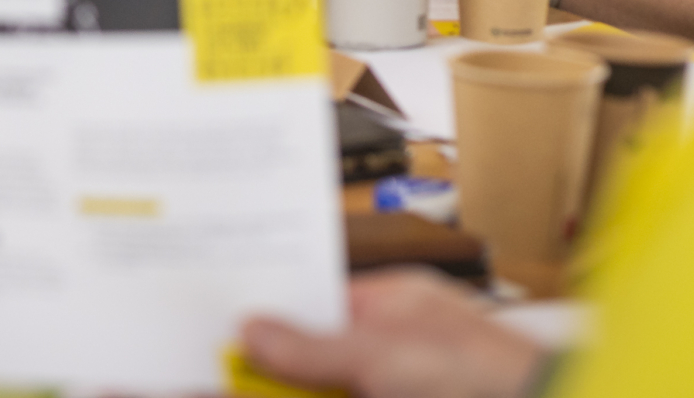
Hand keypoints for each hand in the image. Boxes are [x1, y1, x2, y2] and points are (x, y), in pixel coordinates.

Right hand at [241, 269, 544, 397]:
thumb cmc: (485, 376)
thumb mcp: (388, 353)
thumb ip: (316, 346)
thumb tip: (253, 330)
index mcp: (394, 308)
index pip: (314, 306)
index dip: (266, 318)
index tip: (219, 330)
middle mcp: (393, 354)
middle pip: (310, 362)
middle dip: (263, 366)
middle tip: (208, 370)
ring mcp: (390, 387)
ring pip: (322, 386)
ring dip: (274, 384)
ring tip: (219, 385)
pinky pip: (343, 395)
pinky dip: (306, 392)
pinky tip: (265, 392)